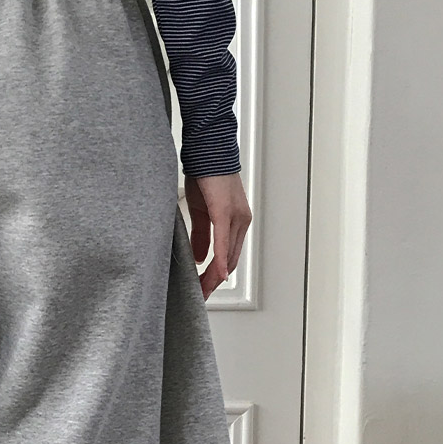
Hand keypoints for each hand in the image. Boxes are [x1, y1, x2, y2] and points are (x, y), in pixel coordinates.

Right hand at [183, 167, 250, 294]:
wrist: (206, 148)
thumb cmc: (205, 174)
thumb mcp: (201, 209)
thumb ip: (202, 235)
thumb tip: (201, 258)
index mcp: (237, 221)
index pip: (229, 255)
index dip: (217, 274)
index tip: (205, 288)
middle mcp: (241, 220)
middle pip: (230, 260)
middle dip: (214, 280)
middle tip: (201, 295)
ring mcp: (235, 216)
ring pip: (226, 254)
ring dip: (214, 275)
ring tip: (202, 289)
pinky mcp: (224, 210)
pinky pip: (222, 240)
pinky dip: (219, 259)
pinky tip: (216, 273)